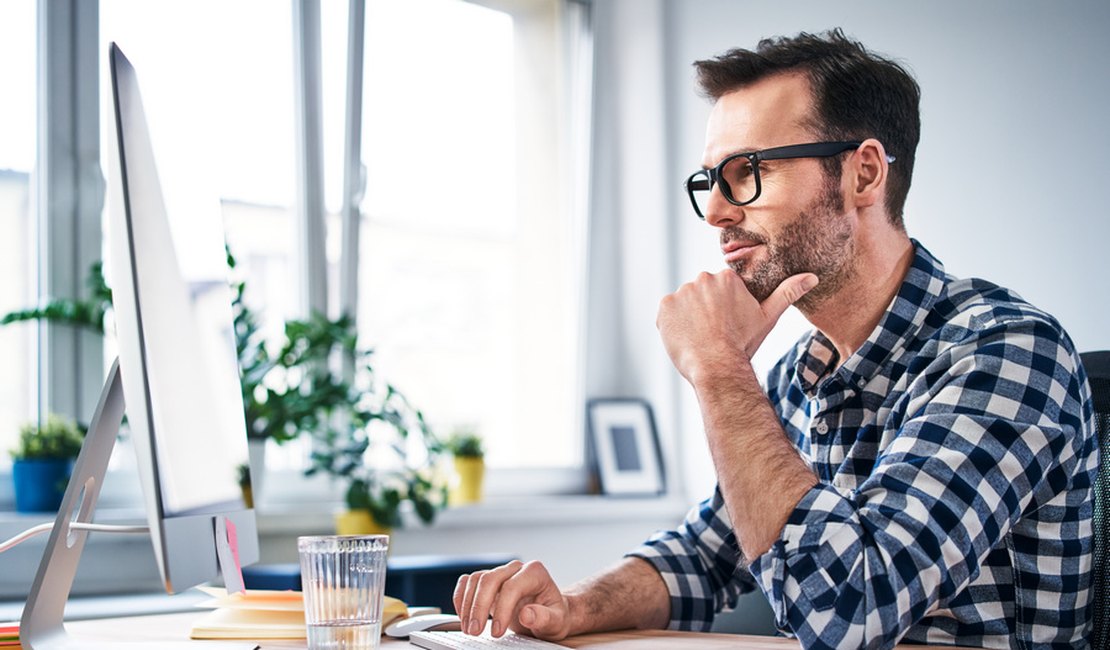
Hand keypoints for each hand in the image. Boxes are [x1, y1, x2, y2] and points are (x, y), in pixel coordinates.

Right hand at [453, 560, 571, 639]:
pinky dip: (461, 597)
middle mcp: (516, 568)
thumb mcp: (556, 621)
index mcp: (535, 573)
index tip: (496, 632)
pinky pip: (469, 581)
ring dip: (468, 605)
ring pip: (477, 580)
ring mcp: (502, 573)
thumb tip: (526, 614)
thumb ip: (544, 617)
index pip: (512, 587)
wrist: (550, 612)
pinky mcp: (489, 581)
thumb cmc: (555, 615)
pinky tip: (463, 615)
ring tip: (469, 629)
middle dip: (479, 607)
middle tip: (475, 631)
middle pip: (490, 579)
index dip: (502, 610)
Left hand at [657, 270, 816, 383]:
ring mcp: (682, 292)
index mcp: (727, 277)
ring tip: (701, 337)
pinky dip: (673, 324)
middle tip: (714, 333)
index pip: (720, 289)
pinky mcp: (665, 306)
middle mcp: (703, 278)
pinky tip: (686, 337)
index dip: (723, 309)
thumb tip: (812, 276)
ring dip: (689, 317)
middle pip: (701, 294)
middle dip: (706, 311)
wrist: (717, 366)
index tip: (727, 324)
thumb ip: (787, 293)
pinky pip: (668, 313)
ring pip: (684, 304)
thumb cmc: (743, 344)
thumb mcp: (767, 317)